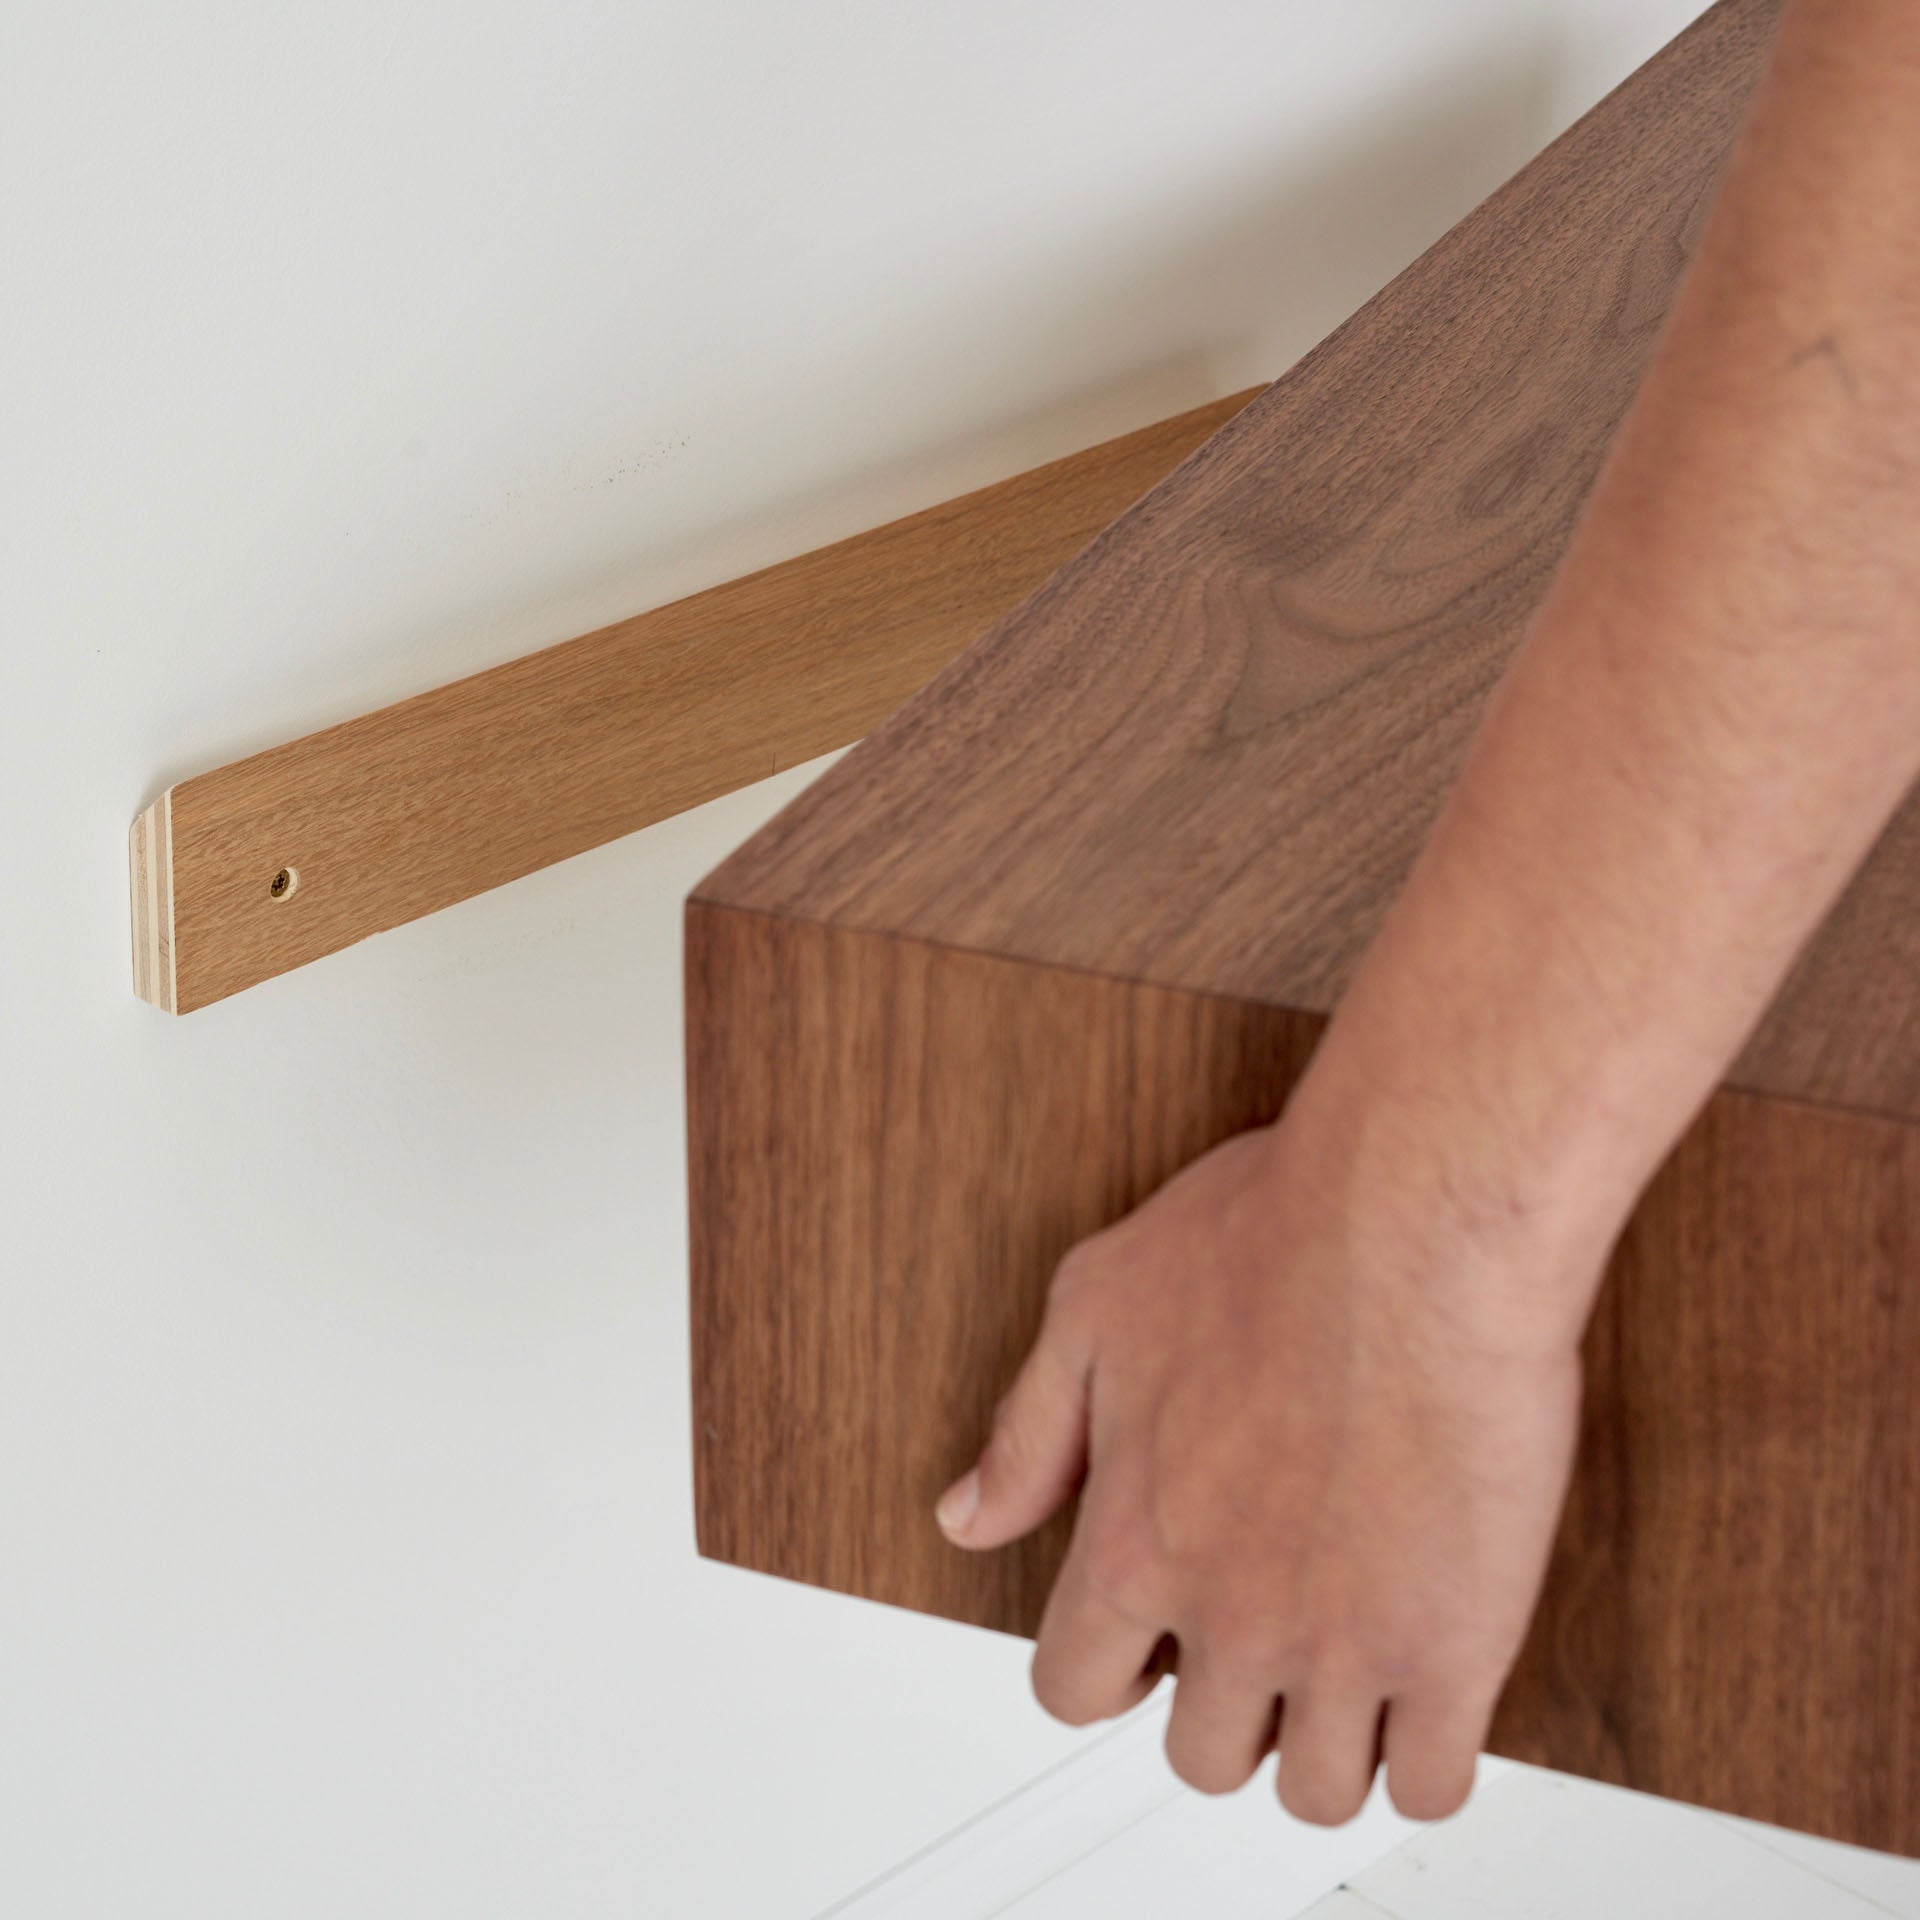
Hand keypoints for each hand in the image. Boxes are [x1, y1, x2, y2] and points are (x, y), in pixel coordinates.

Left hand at [935, 1072, 1601, 1824]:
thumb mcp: (1096, 1308)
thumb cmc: (1266, 1238)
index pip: (1074, 1691)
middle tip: (1260, 1637)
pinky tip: (1427, 1690)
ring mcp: (1343, 1643)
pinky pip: (1433, 1786)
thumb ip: (1028, 1432)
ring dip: (1323, 1742)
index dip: (1108, 1670)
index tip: (1148, 1639)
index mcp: (1132, 1542)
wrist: (1414, 1218)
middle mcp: (1227, 1615)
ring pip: (1316, 1792)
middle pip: (1201, 1757)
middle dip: (1223, 1707)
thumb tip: (965, 1516)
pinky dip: (1425, 1759)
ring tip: (1346, 1663)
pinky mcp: (1455, 1646)